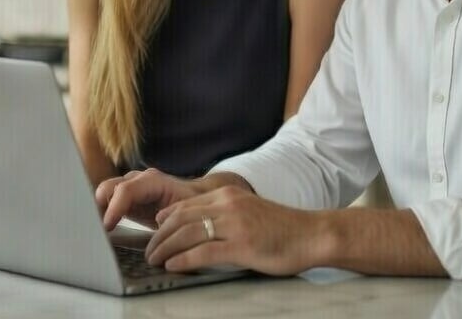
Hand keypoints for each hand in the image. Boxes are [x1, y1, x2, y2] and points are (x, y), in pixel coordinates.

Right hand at [94, 168, 203, 230]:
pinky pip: (107, 202)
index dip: (114, 208)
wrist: (195, 198)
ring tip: (98, 233)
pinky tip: (103, 231)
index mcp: (152, 181)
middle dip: (100, 208)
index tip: (107, 227)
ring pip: (104, 194)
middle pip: (108, 188)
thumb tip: (157, 228)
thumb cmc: (192, 206)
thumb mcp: (184, 213)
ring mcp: (129, 186)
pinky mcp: (124, 198)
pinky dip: (102, 214)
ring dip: (99, 212)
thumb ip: (170, 218)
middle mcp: (137, 179)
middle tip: (98, 232)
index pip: (126, 190)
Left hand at [146, 185, 325, 275]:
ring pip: (186, 233)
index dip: (165, 220)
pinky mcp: (242, 245)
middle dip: (159, 236)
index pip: (185, 204)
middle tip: (149, 251)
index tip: (154, 233)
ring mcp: (234, 224)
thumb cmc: (282, 230)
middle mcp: (227, 204)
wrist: (312, 235)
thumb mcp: (248, 212)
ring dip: (165, 248)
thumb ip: (223, 216)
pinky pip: (203, 251)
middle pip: (180, 217)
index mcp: (227, 194)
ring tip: (154, 260)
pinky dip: (183, 259)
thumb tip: (196, 230)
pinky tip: (173, 266)